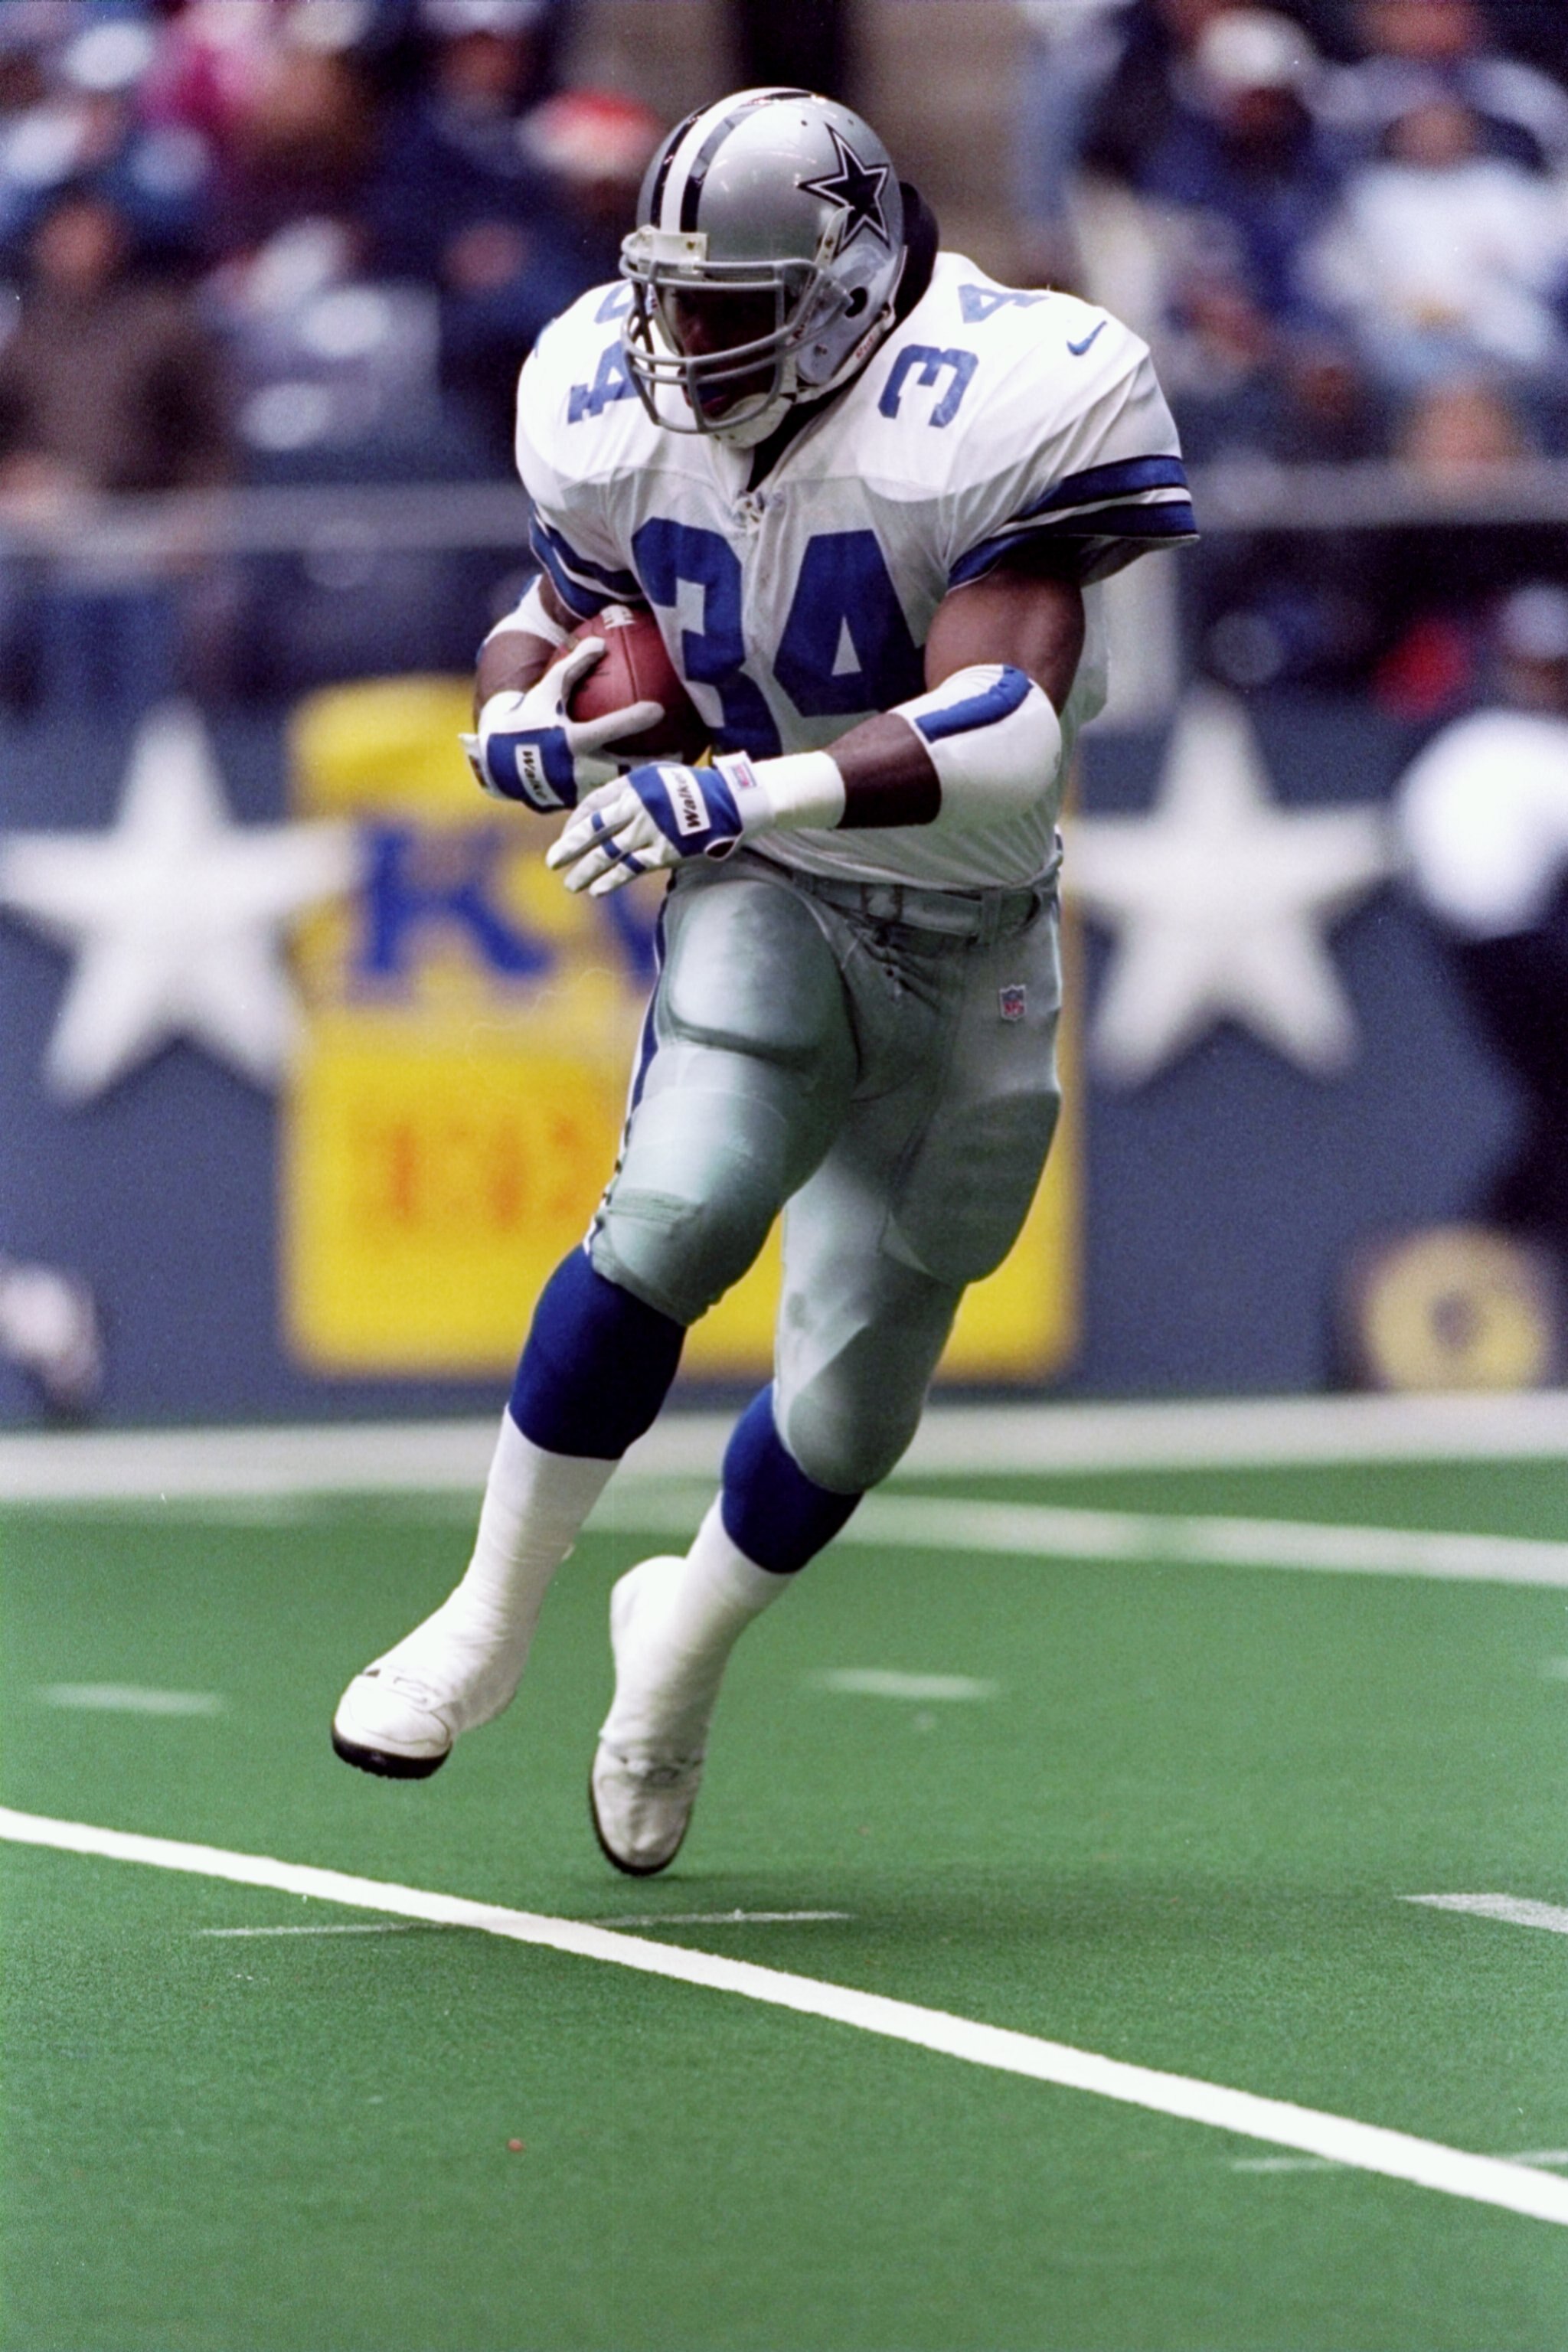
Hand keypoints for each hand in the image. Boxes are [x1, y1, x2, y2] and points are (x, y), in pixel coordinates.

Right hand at [459, 636, 662, 812]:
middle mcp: (575, 769)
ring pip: (619, 788)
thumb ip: (572, 667)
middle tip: (684, 755)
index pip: (607, 728)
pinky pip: (607, 798)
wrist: (496, 762)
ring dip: (645, 783)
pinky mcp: (575, 804)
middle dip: (654, 764)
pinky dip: (627, 792)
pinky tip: (647, 787)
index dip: (633, 719)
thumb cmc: (526, 718)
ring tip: (672, 776)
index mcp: (570, 741)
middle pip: (624, 768)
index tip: (661, 708)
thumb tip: (599, 640)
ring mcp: (576, 791)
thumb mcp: (546, 691)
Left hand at [545, 756, 762, 894]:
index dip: (575, 824)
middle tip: (552, 862)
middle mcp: (634, 807)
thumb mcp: (659, 775)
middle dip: (568, 848)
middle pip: (592, 831)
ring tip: (570, 884)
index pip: (592, 806)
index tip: (566, 837)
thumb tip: (611, 810)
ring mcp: (647, 831)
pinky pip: (630, 869)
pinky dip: (611, 880)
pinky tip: (597, 890)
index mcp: (631, 785)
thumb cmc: (696, 788)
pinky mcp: (662, 852)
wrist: (730, 801)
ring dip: (585, 870)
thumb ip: (633, 791)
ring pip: (607, 854)